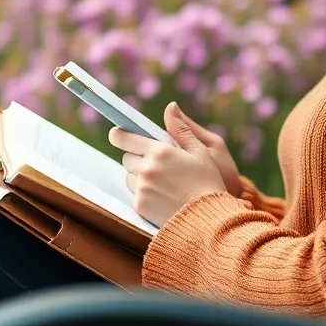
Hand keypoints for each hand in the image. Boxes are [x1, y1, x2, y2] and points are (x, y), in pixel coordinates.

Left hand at [111, 102, 226, 224]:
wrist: (208, 218)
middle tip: (155, 162)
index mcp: (160, 151)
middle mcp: (146, 169)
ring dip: (138, 175)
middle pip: (127, 158)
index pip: (124, 138)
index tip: (117, 134)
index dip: (119, 135)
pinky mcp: (140, 206)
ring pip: (129, 176)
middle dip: (137, 157)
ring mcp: (142, 188)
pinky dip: (143, 192)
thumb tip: (170, 107)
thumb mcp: (201, 151)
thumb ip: (181, 129)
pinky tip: (161, 195)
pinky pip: (134, 193)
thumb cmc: (208, 181)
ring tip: (161, 181)